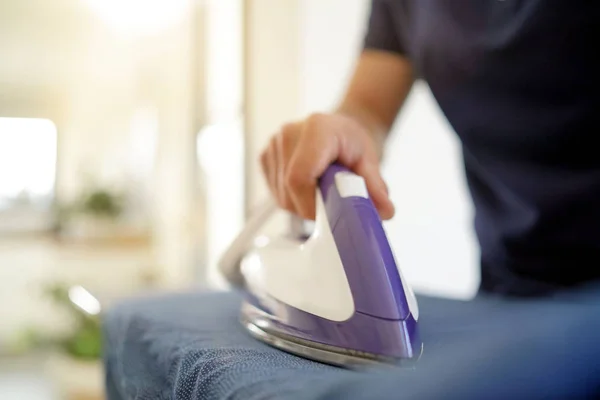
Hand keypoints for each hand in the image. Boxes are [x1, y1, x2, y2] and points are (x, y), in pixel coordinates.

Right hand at [260, 112, 394, 219]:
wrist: (339, 128)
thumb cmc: (353, 142)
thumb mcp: (370, 160)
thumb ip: (374, 186)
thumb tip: (384, 211)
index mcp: (316, 129)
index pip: (299, 178)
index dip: (312, 204)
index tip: (329, 213)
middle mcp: (288, 134)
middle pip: (289, 192)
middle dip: (311, 207)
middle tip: (332, 201)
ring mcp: (273, 145)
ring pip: (282, 197)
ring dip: (302, 204)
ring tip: (321, 189)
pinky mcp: (265, 157)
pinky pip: (275, 194)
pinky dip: (292, 199)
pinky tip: (308, 186)